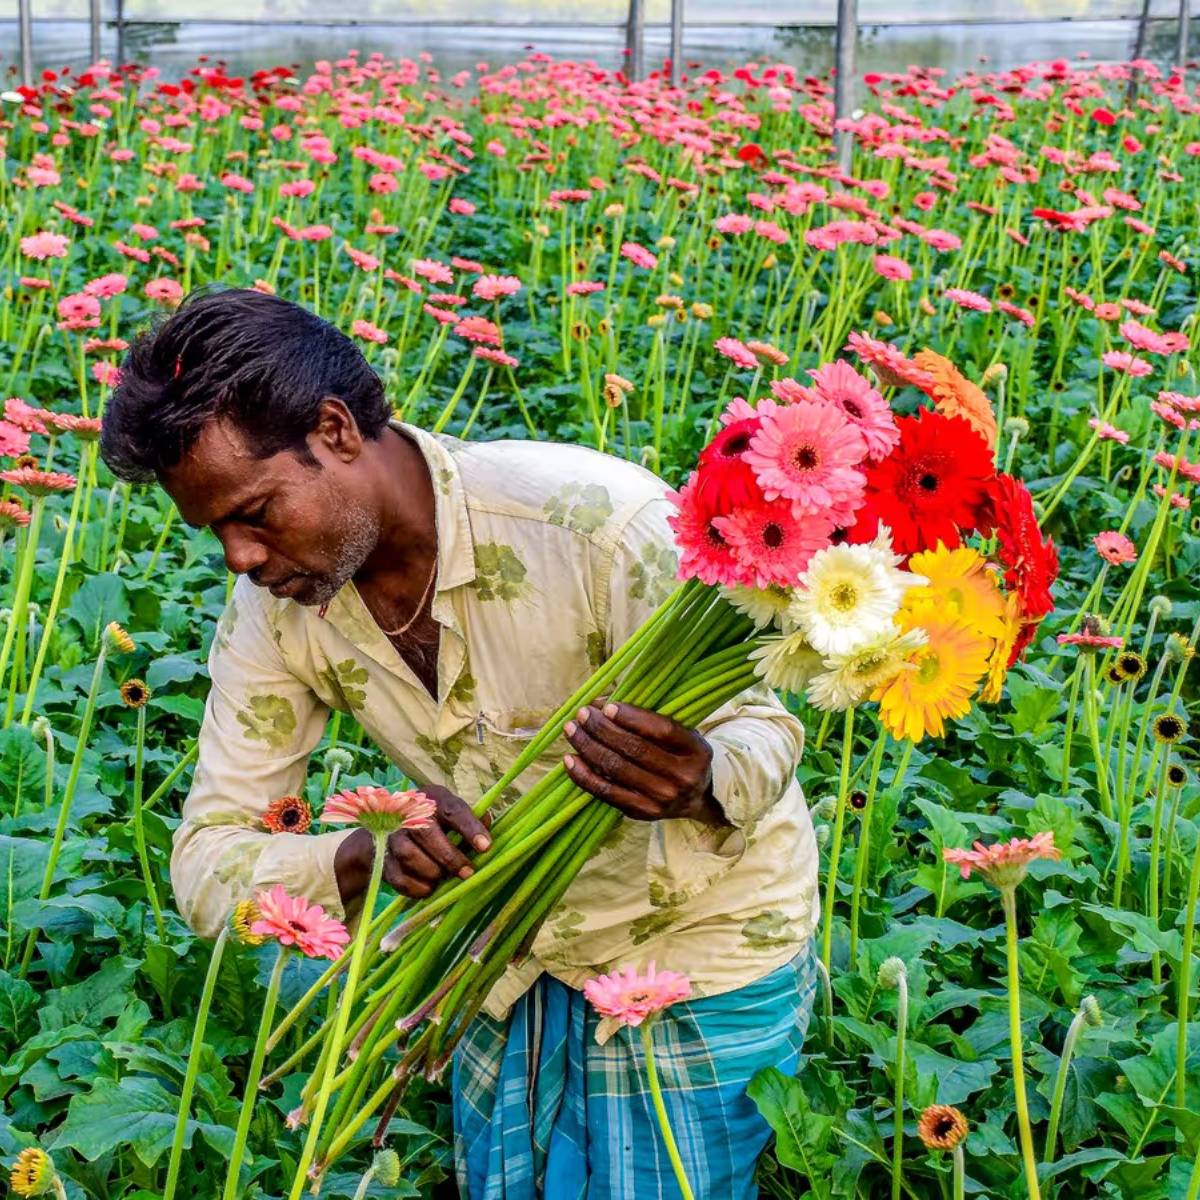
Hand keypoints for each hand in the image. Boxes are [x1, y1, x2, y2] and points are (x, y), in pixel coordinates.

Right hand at [334, 783, 490, 904]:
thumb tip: (488, 823)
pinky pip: (398, 877)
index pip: (453, 810)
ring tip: (443, 878)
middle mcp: (408, 812)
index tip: (486, 847)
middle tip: (467, 872)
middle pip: (427, 833)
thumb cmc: (433, 824)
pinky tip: (429, 888)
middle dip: (450, 856)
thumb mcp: (452, 816)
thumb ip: (472, 821)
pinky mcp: (381, 858)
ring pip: (409, 855)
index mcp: (433, 798)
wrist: (387, 832)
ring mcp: (390, 834)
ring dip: (431, 872)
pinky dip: (416, 887)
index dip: (470, 828)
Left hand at [562, 700, 727, 826]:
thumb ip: (648, 719)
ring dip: (588, 746)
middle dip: (602, 728)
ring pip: (615, 769)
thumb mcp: (681, 734)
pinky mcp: (641, 812)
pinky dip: (583, 775)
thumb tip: (601, 704)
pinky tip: (570, 759)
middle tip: (582, 713)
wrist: (696, 799)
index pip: (662, 730)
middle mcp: (682, 777)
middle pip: (634, 749)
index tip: (607, 706)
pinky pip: (605, 792)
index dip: (632, 717)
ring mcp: (661, 798)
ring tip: (572, 730)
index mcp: (696, 751)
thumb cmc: (682, 756)